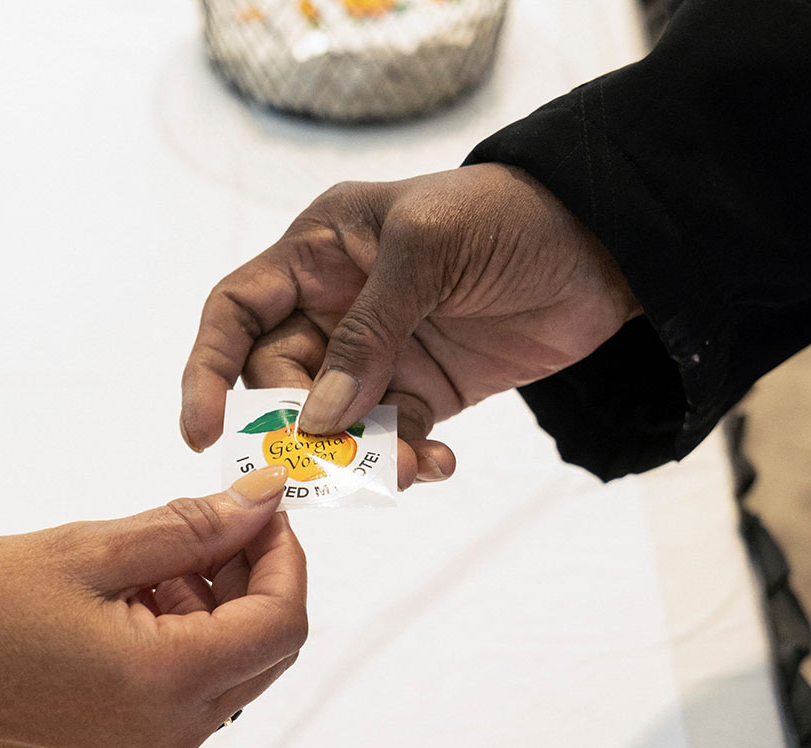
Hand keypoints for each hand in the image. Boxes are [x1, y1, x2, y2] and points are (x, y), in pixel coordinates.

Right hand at [0, 467, 306, 747]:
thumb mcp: (90, 550)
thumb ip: (190, 528)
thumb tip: (263, 502)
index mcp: (169, 684)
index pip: (281, 620)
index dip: (284, 556)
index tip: (258, 507)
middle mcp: (176, 735)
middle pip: (265, 650)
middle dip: (250, 578)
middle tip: (202, 525)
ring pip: (231, 670)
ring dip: (212, 608)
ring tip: (145, 564)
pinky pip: (193, 693)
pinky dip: (183, 640)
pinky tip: (130, 603)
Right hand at [180, 163, 640, 486]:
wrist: (606, 246)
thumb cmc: (510, 216)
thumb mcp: (429, 250)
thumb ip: (369, 332)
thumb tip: (320, 419)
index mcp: (320, 251)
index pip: (237, 311)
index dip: (210, 369)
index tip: (204, 432)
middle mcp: (337, 302)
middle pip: (282, 383)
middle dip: (305, 427)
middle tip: (342, 459)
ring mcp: (380, 352)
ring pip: (336, 424)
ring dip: (362, 456)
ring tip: (412, 467)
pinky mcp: (424, 391)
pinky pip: (393, 440)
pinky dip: (409, 461)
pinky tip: (443, 461)